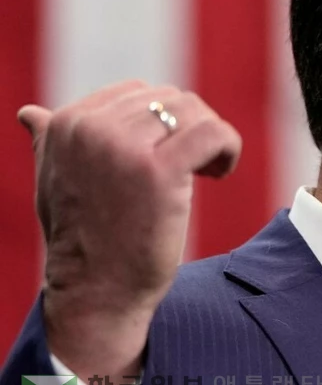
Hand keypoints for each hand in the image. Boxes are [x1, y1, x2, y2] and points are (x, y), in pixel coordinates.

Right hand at [18, 80, 240, 384]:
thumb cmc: (82, 240)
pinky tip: (220, 172)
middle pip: (169, 99)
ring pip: (194, 111)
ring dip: (211, 138)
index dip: (163, 121)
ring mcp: (123, 148)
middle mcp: (89, 129)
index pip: (137, 92)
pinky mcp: (159, 170)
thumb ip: (49, 141)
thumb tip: (31, 115)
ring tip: (208, 170)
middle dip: (189, 129)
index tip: (168, 154)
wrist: (96, 292)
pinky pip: (213, 132)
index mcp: (65, 123)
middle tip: (195, 167)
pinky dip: (228, 147)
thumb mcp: (54, 181)